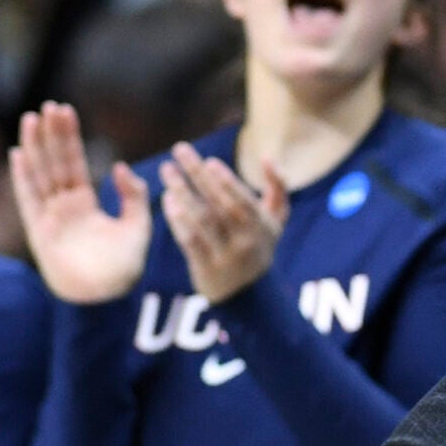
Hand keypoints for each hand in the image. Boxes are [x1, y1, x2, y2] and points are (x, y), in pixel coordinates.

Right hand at [10, 104, 151, 303]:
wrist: (105, 300)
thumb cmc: (122, 270)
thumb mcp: (138, 226)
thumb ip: (134, 196)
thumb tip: (121, 167)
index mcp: (85, 204)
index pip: (74, 163)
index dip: (69, 137)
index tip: (64, 110)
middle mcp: (63, 208)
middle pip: (54, 163)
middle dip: (51, 134)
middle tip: (48, 106)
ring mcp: (49, 218)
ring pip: (40, 175)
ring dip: (34, 147)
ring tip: (31, 119)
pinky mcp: (39, 232)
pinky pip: (28, 200)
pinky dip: (23, 177)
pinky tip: (18, 154)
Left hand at [157, 142, 286, 302]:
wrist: (248, 296)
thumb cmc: (259, 244)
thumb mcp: (276, 219)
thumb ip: (278, 186)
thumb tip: (268, 156)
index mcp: (262, 226)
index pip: (243, 202)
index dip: (227, 182)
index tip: (210, 161)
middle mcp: (244, 242)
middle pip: (219, 205)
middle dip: (198, 175)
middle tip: (180, 149)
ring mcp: (224, 256)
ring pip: (201, 221)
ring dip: (182, 193)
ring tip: (167, 171)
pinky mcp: (205, 268)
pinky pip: (190, 242)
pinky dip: (178, 221)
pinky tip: (167, 201)